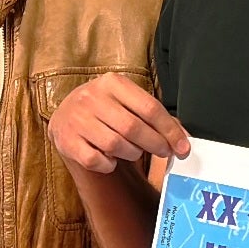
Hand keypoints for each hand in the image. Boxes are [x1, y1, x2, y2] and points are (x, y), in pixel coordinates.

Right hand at [48, 73, 188, 173]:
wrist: (66, 115)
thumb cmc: (106, 110)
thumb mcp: (127, 102)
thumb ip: (155, 117)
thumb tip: (183, 140)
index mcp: (112, 83)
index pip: (149, 108)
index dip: (170, 130)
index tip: (183, 148)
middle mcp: (92, 98)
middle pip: (133, 128)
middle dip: (155, 144)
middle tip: (164, 152)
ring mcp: (77, 120)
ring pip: (115, 145)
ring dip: (131, 153)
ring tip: (133, 151)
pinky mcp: (67, 141)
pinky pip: (96, 160)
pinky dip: (108, 164)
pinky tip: (111, 158)